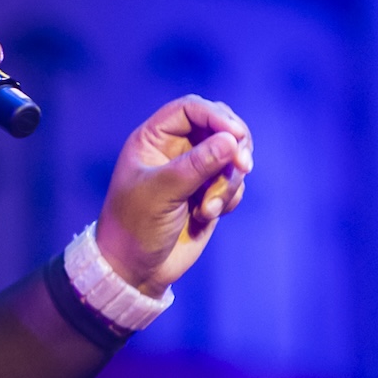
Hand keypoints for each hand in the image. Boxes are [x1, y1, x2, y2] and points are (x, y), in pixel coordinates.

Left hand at [96, 95, 253, 295]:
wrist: (136, 268)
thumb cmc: (135, 226)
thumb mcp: (161, 193)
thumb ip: (196, 165)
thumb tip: (232, 140)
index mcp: (153, 139)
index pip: (190, 109)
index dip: (216, 117)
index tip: (236, 136)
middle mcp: (175, 150)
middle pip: (219, 126)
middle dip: (234, 145)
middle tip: (242, 167)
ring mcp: (194, 171)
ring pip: (231, 157)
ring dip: (228, 182)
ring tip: (208, 209)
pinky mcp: (209, 193)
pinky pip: (234, 183)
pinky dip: (229, 198)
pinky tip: (207, 216)